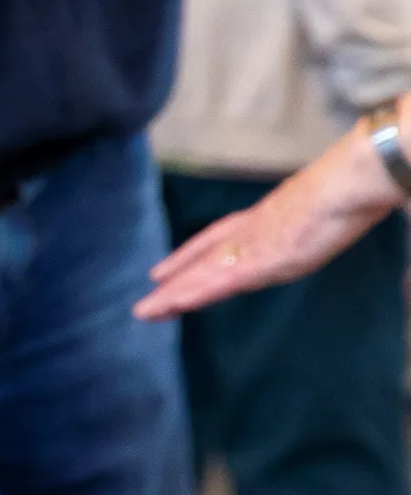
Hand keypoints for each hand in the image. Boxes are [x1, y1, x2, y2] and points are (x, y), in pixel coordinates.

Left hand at [136, 119, 396, 318]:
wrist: (349, 183)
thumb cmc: (341, 191)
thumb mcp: (314, 211)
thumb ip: (296, 223)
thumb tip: (298, 229)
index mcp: (260, 220)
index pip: (214, 239)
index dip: (188, 257)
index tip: (163, 272)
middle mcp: (248, 233)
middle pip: (203, 260)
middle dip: (176, 282)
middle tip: (146, 305)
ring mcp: (254, 246)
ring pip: (205, 274)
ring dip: (177, 294)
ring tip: (148, 311)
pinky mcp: (263, 260)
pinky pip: (224, 280)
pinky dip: (199, 292)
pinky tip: (177, 303)